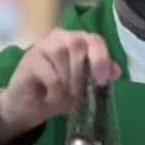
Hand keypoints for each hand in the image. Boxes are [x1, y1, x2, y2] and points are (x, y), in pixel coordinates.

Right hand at [0, 29, 120, 144]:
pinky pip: (51, 75)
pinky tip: (50, 97)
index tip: (102, 79)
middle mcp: (60, 37)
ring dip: (68, 83)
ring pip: (62, 56)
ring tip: (63, 96)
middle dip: (81, 75)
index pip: (94, 39)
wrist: (28, 106)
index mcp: (78, 41)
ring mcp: (43, 46)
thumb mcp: (84, 89)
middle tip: (78, 95)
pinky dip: (55, 91)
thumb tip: (115, 70)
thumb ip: (100, 77)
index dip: (101, 58)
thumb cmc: (58, 93)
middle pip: (78, 45)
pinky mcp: (29, 60)